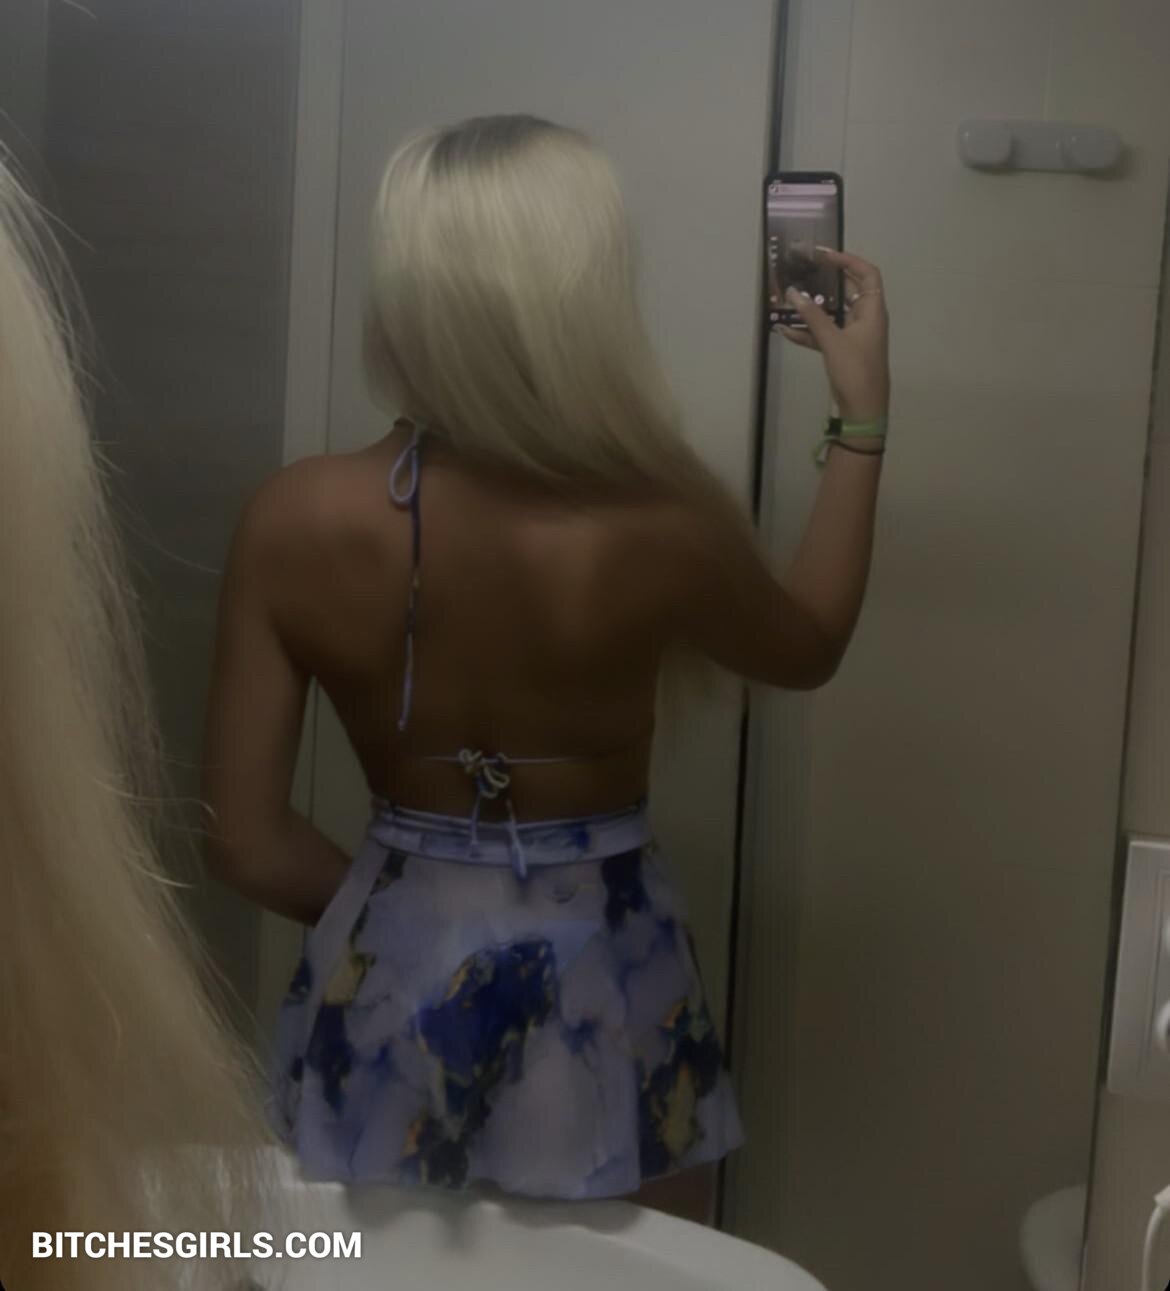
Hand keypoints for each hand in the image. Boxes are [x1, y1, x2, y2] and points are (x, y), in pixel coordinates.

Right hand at [780, 248, 888, 422]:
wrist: (863, 409)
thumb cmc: (855, 370)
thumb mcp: (833, 341)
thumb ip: (813, 316)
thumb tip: (793, 293)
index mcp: (872, 310)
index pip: (866, 274)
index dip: (848, 260)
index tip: (824, 255)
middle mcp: (865, 318)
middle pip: (848, 290)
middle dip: (826, 281)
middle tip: (804, 271)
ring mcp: (854, 335)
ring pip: (833, 313)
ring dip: (813, 308)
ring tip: (790, 299)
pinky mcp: (842, 351)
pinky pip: (824, 334)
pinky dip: (808, 331)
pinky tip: (786, 330)